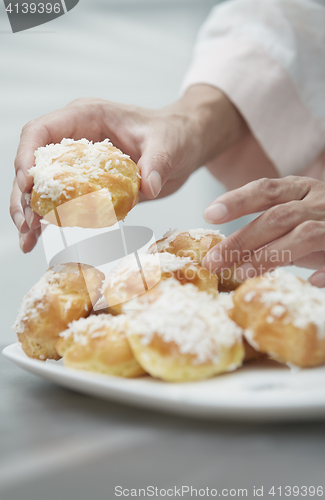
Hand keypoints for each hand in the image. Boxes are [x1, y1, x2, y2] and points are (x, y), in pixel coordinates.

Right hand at [10, 85, 246, 251]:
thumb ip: (157, 162)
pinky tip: (42, 237)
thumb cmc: (175, 134)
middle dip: (24, 194)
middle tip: (26, 224)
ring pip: (44, 185)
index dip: (28, 158)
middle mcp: (77, 139)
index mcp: (87, 117)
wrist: (186, 144)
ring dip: (32, 211)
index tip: (27, 187)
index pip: (42, 132)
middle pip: (35, 163)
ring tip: (28, 239)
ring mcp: (80, 162)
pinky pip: (64, 200)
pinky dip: (52, 219)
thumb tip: (148, 186)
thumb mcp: (168, 144)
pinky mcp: (89, 182)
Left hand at [203, 176, 324, 287]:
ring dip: (270, 255)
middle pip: (277, 216)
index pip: (265, 189)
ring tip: (242, 274)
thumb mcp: (292, 216)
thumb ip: (264, 228)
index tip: (209, 214)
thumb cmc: (318, 223)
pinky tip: (310, 282)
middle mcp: (319, 201)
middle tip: (214, 261)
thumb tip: (223, 252)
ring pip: (303, 235)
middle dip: (242, 240)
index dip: (237, 200)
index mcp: (300, 189)